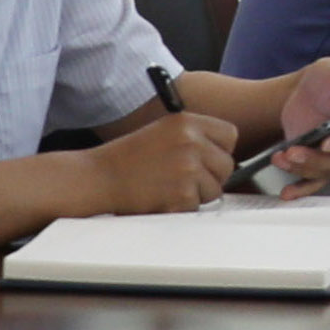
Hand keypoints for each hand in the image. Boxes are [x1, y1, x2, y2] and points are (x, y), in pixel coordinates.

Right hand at [85, 108, 236, 218]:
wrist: (99, 177)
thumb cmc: (127, 158)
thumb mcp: (163, 131)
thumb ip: (193, 137)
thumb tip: (221, 154)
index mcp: (187, 122)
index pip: (230, 135)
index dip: (220, 150)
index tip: (207, 158)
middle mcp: (191, 142)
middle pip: (226, 165)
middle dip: (211, 176)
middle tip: (185, 179)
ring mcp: (188, 169)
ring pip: (215, 189)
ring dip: (197, 194)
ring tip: (169, 187)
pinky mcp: (182, 194)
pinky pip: (197, 206)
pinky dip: (181, 207)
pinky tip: (162, 197)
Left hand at [266, 59, 329, 187]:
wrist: (307, 87)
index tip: (328, 143)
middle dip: (315, 158)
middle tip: (294, 151)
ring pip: (322, 171)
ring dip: (301, 168)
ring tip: (282, 156)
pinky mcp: (316, 161)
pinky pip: (312, 181)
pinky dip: (300, 190)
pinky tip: (287, 192)